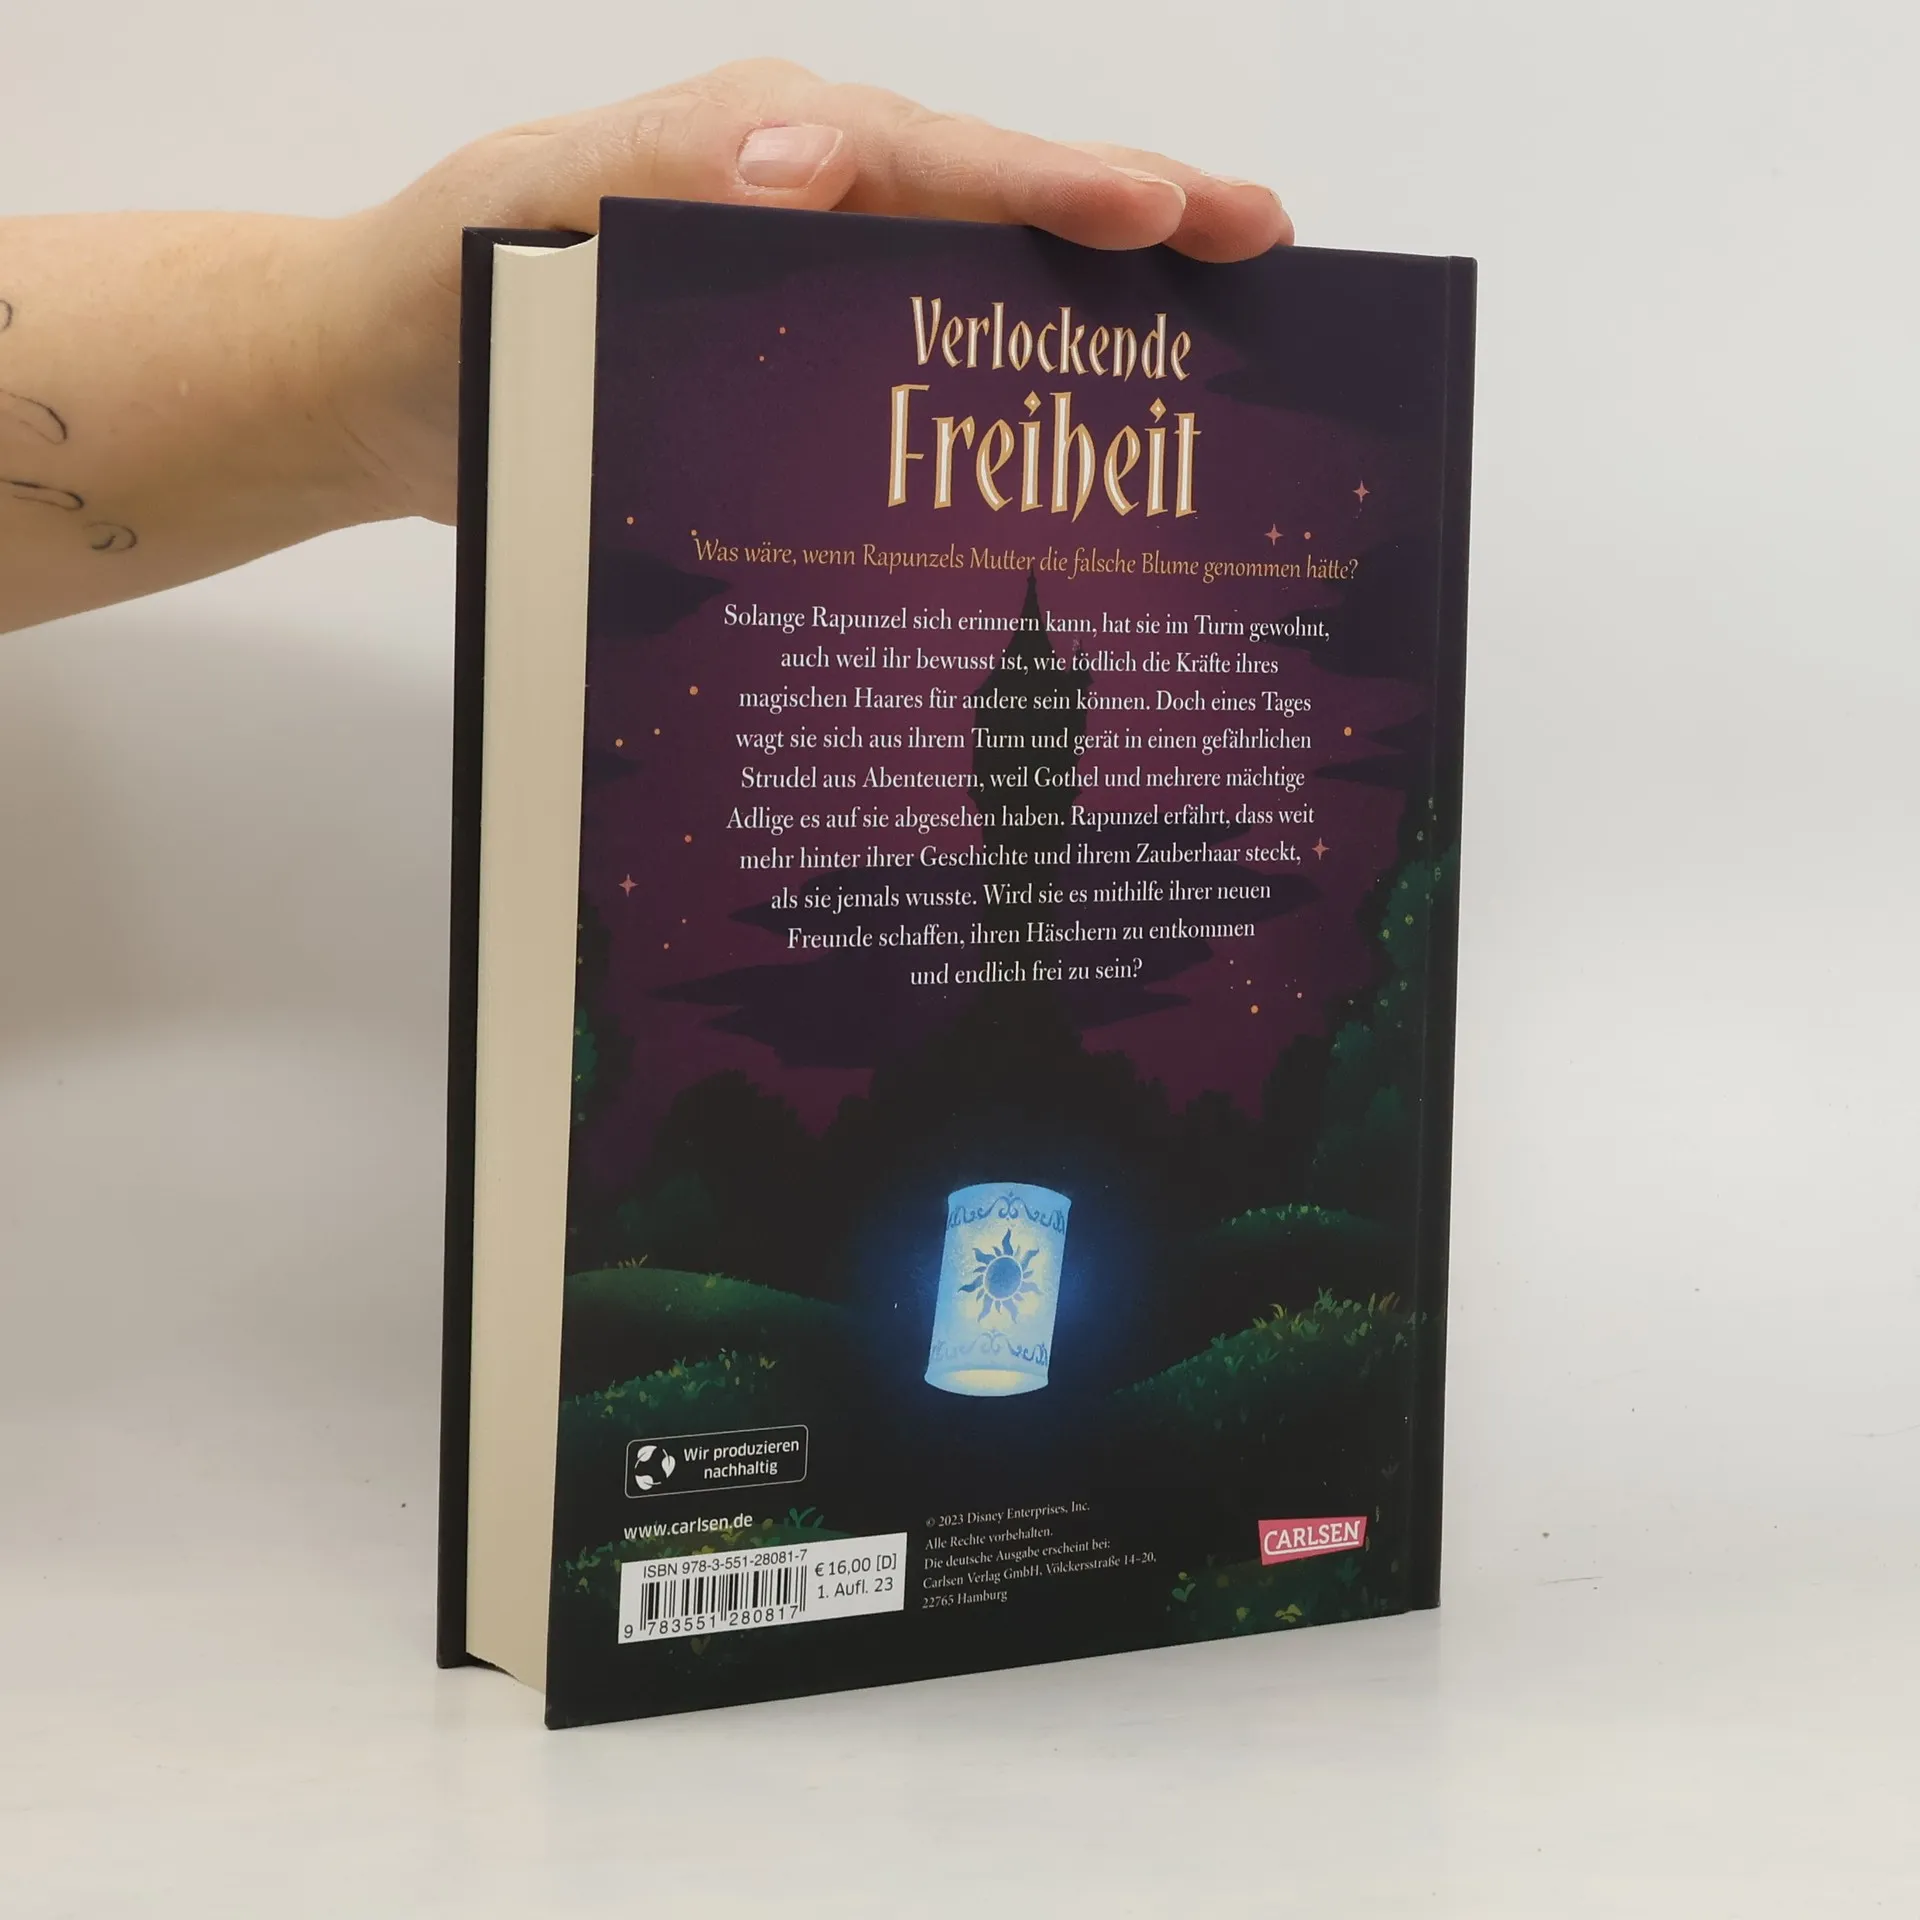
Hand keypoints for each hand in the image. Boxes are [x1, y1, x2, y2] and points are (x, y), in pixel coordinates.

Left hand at [327, 58, 1291, 523]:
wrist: (384, 397)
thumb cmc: (441, 286)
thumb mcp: (523, 210)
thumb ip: (656, 173)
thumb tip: (808, 165)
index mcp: (765, 150)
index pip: (937, 156)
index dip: (1056, 184)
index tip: (1165, 214)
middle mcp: (813, 213)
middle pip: (994, 210)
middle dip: (1134, 223)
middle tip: (1262, 248)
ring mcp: (814, 300)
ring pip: (978, 298)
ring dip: (1097, 321)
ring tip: (1221, 344)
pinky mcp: (800, 384)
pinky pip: (921, 385)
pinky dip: (1007, 408)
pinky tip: (1072, 458)